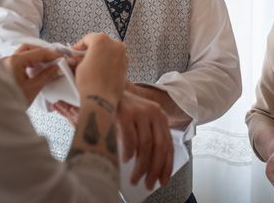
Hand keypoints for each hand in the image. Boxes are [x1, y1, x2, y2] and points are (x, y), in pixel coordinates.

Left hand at [2, 44, 61, 104]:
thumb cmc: (11, 101)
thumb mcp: (32, 89)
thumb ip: (46, 76)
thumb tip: (56, 68)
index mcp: (14, 61)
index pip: (38, 52)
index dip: (52, 55)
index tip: (61, 58)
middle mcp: (8, 59)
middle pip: (29, 48)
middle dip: (42, 52)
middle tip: (54, 59)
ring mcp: (4, 64)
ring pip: (23, 53)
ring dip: (35, 57)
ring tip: (46, 64)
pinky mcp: (4, 69)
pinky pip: (18, 60)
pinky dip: (28, 62)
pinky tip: (35, 69)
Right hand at [49, 89, 174, 188]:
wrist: (105, 88)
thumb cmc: (122, 110)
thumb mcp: (140, 122)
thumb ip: (148, 137)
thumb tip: (152, 167)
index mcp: (160, 116)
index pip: (168, 145)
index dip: (166, 166)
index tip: (163, 181)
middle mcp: (154, 112)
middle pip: (159, 147)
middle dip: (154, 170)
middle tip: (148, 184)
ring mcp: (140, 111)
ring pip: (146, 146)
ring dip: (141, 167)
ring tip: (135, 178)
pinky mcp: (126, 112)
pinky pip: (131, 139)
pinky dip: (129, 153)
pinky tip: (126, 160)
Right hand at [73, 33, 127, 105]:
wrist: (101, 99)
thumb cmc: (89, 82)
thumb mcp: (79, 66)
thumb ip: (80, 58)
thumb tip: (78, 58)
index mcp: (101, 40)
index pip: (88, 38)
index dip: (80, 45)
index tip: (75, 51)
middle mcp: (115, 44)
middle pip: (100, 42)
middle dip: (91, 49)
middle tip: (82, 57)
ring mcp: (123, 54)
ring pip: (110, 50)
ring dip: (101, 55)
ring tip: (92, 64)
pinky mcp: (126, 64)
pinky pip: (116, 59)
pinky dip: (109, 62)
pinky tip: (101, 70)